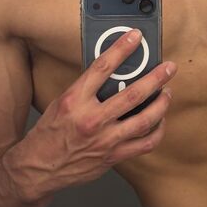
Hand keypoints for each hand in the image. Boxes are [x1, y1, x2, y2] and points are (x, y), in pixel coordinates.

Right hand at [8, 28, 176, 196]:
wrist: (38, 169)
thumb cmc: (48, 135)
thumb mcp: (60, 103)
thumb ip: (85, 91)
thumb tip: (111, 75)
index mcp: (74, 101)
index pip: (102, 67)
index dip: (121, 49)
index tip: (135, 37)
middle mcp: (91, 119)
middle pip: (133, 94)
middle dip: (156, 78)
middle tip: (169, 68)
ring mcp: (104, 140)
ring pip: (145, 119)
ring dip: (161, 103)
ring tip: (167, 93)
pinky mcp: (113, 156)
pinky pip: (145, 144)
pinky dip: (157, 131)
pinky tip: (159, 122)